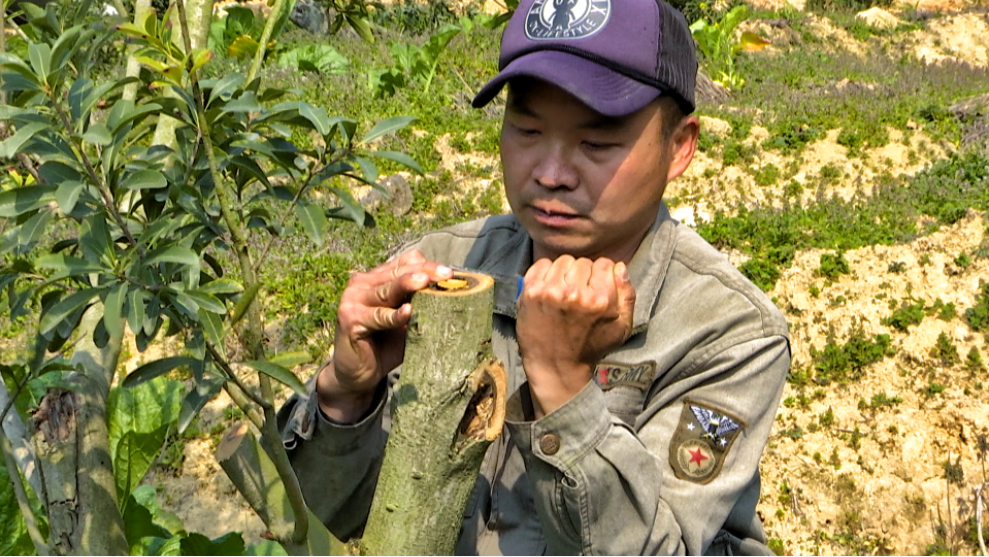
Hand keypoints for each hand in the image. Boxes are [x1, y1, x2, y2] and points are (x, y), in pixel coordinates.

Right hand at [317, 249, 452, 421]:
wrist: (359, 373)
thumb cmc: (387, 344)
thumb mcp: (408, 321)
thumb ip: (421, 305)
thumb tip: (452, 297)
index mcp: (378, 278)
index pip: (406, 263)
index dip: (428, 265)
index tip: (450, 274)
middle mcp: (363, 283)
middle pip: (398, 272)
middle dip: (424, 272)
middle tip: (446, 275)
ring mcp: (353, 299)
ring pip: (387, 290)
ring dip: (407, 285)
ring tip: (426, 282)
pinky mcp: (350, 319)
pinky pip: (378, 315)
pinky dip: (393, 315)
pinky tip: (407, 312)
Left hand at [516, 256, 635, 417]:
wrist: (556, 367)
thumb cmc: (590, 347)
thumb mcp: (621, 327)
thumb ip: (627, 295)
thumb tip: (619, 267)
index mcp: (600, 300)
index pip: (605, 264)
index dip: (602, 275)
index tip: (595, 288)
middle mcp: (575, 293)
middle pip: (583, 262)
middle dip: (583, 275)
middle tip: (578, 294)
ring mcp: (550, 291)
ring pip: (563, 261)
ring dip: (565, 273)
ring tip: (563, 292)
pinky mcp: (530, 292)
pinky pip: (542, 264)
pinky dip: (546, 272)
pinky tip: (549, 290)